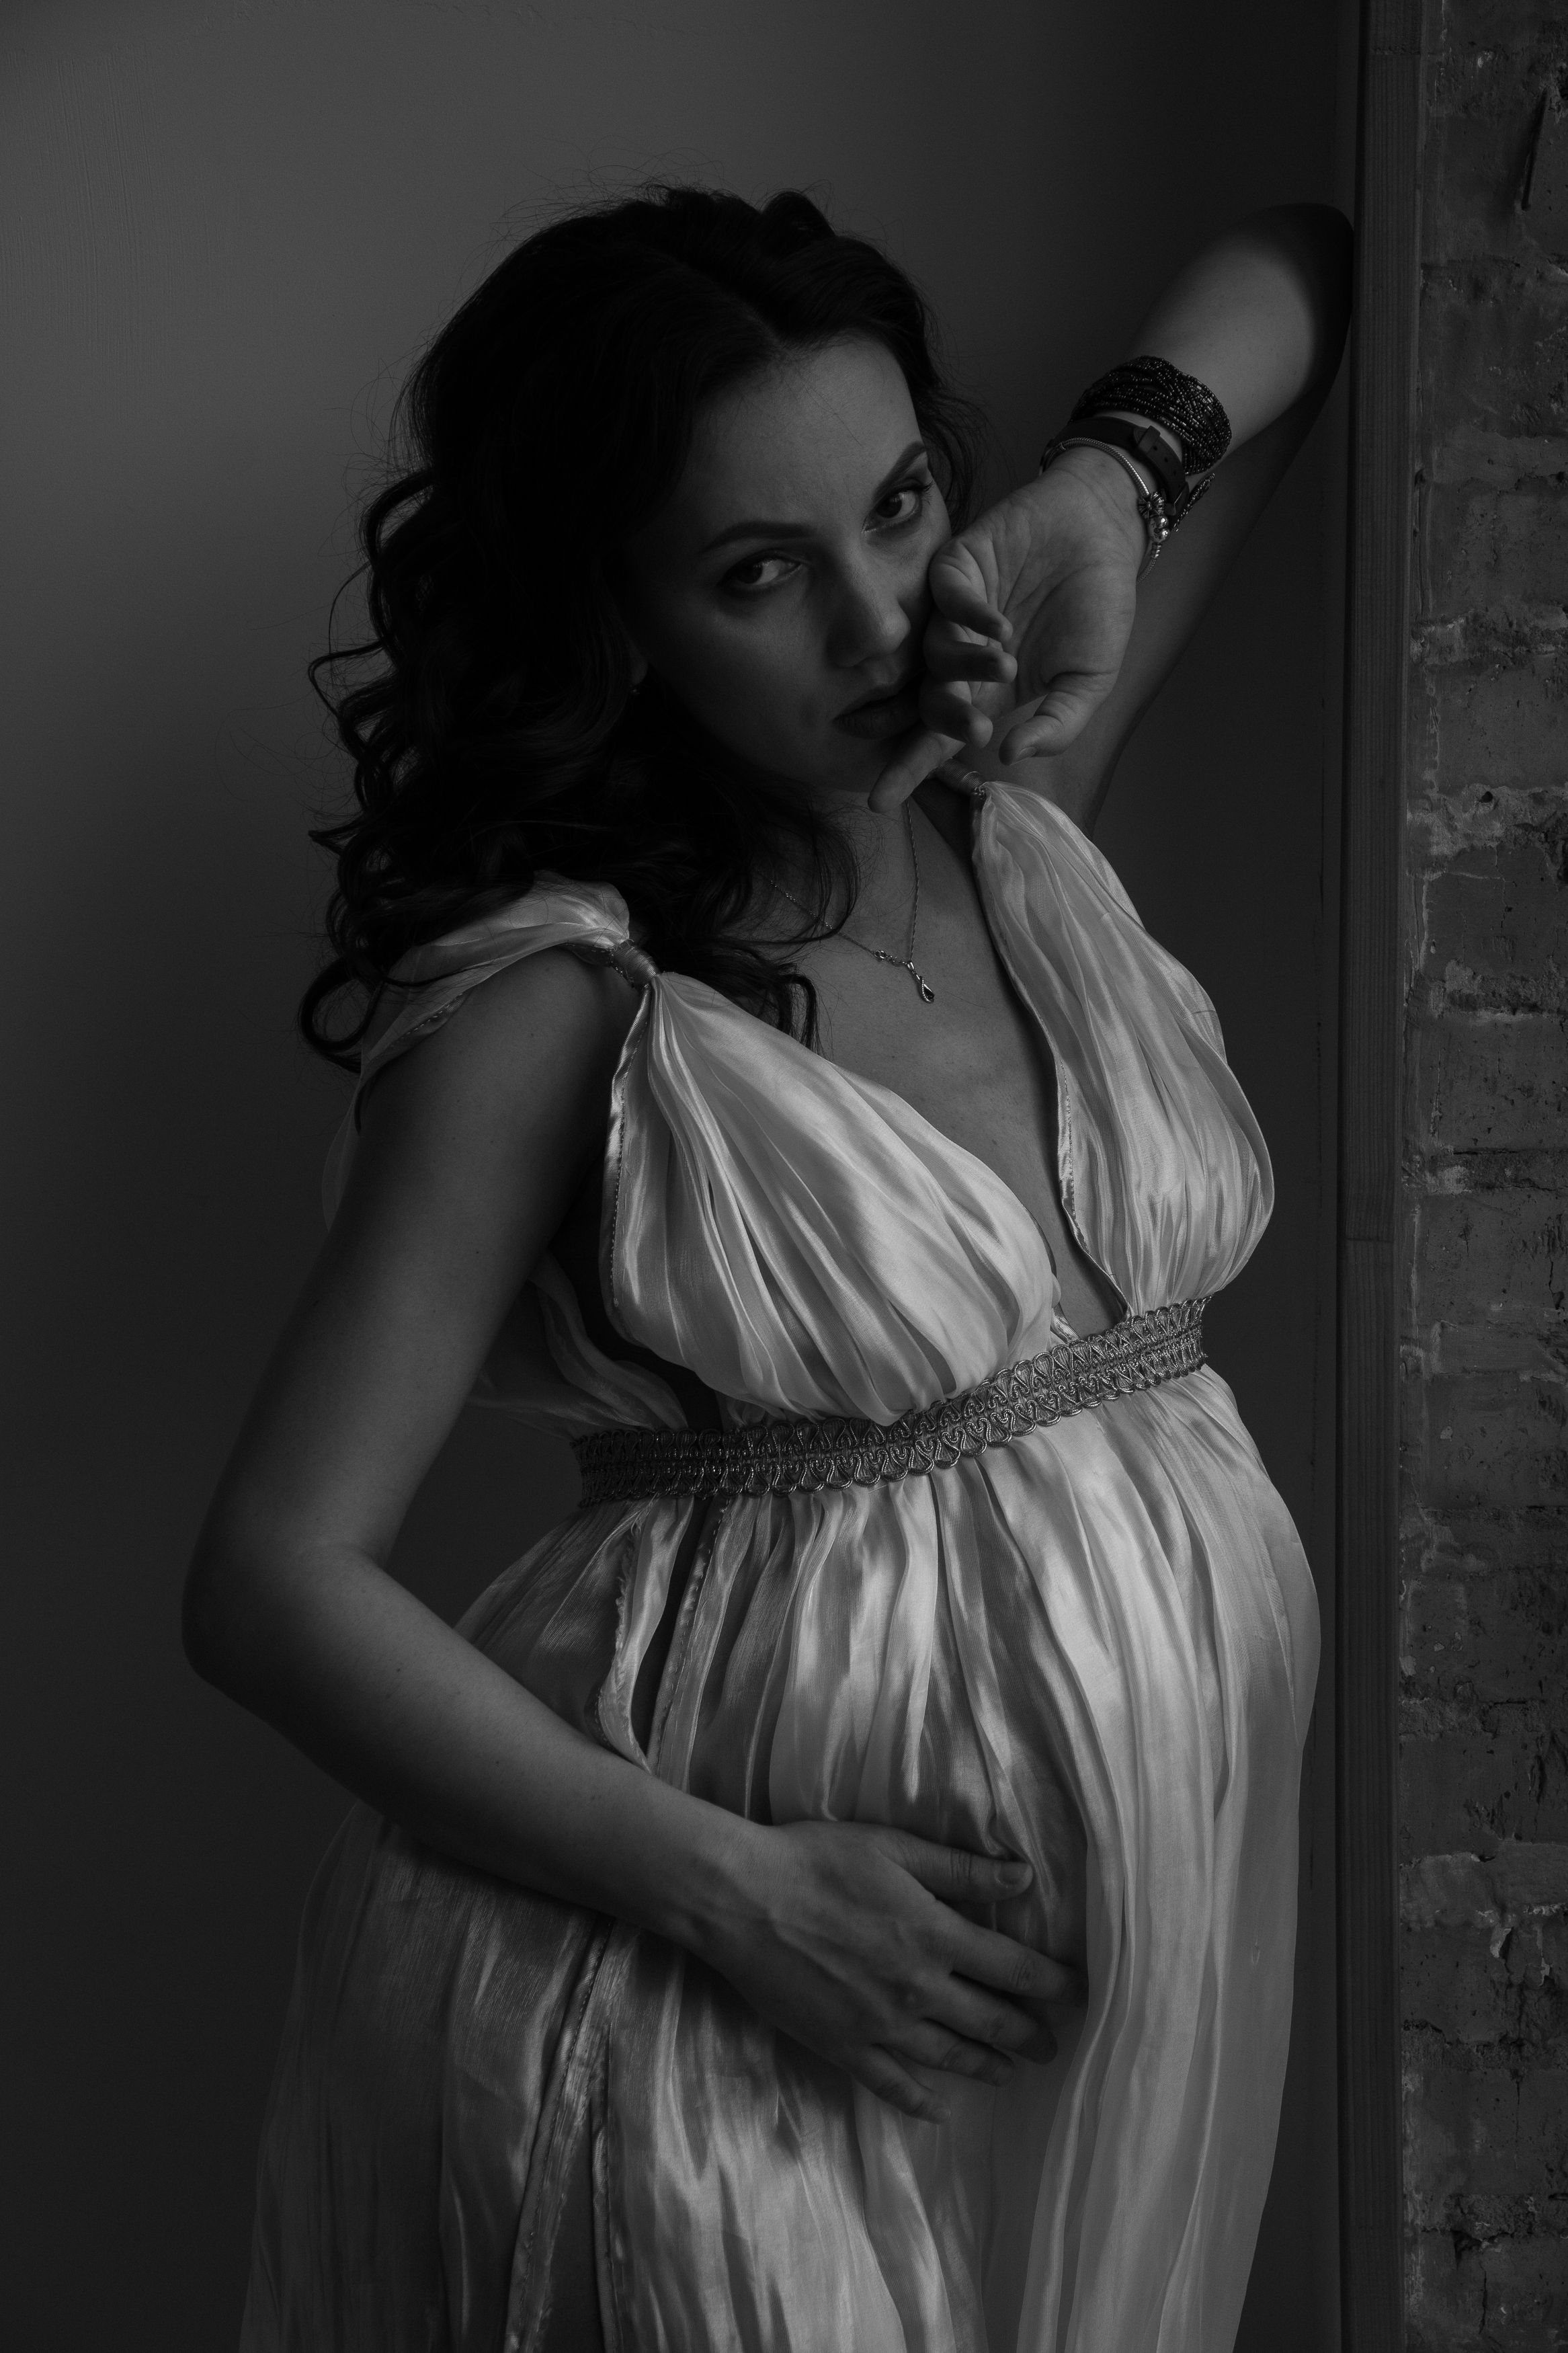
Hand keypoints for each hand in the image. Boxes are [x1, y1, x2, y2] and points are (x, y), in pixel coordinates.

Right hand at [702, 1819, 1085, 2123]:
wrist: (742, 1900)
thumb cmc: (817, 1860)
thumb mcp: (894, 1848)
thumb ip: (961, 1869)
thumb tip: (1024, 1877)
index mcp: (934, 1935)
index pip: (1015, 1970)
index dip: (1053, 1985)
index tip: (1077, 1994)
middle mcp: (918, 1989)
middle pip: (992, 2021)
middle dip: (1030, 2033)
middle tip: (1052, 2043)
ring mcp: (881, 2026)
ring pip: (952, 2058)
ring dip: (989, 2067)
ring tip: (1012, 2071)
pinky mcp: (844, 2048)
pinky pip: (894, 2086)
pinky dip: (923, 2102)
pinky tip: (941, 2110)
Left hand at [870, 448, 1145, 811]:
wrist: (1106, 533)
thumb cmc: (1098, 609)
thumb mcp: (1088, 682)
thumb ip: (1056, 725)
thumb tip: (1008, 757)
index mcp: (987, 694)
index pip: (938, 739)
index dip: (908, 769)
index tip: (879, 802)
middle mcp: (962, 659)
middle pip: (928, 701)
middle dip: (946, 719)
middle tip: (976, 725)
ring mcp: (956, 613)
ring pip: (935, 653)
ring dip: (967, 665)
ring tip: (1007, 661)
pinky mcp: (956, 568)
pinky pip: (946, 600)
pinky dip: (969, 617)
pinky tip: (999, 625)